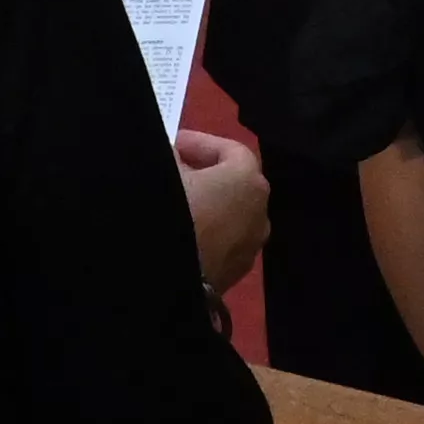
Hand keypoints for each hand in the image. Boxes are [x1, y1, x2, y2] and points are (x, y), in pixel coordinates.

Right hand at [174, 129, 271, 292]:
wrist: (168, 282)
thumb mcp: (165, 172)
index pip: (230, 150)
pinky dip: (206, 230)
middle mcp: (259, 214)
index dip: (200, 142)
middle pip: (233, 183)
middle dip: (203, 172)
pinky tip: (179, 233)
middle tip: (172, 169)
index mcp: (248, 182)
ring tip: (174, 202)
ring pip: (228, 214)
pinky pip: (222, 240)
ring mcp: (250, 247)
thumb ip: (171, 155)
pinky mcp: (235, 274)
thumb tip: (174, 155)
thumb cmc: (171, 214)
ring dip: (206, 203)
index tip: (173, 143)